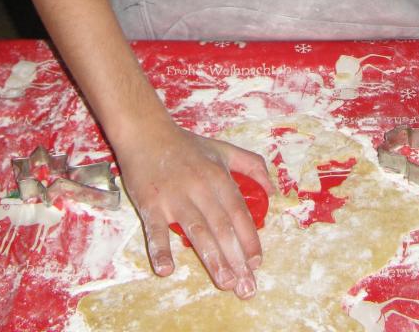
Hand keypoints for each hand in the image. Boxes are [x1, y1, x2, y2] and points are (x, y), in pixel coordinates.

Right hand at [117, 115, 273, 297]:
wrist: (145, 132)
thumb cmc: (185, 145)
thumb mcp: (222, 149)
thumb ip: (251, 165)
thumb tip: (272, 190)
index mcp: (218, 176)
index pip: (239, 213)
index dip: (249, 239)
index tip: (257, 263)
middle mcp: (200, 188)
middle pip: (222, 227)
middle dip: (236, 259)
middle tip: (246, 287)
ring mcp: (175, 197)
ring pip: (197, 231)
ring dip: (212, 259)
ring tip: (225, 283)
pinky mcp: (150, 203)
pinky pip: (155, 230)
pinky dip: (160, 250)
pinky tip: (165, 270)